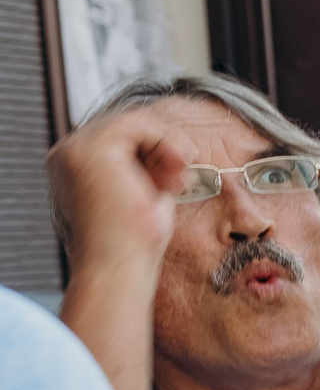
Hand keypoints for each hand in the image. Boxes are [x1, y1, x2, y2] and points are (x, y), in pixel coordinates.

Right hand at [46, 103, 191, 272]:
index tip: (177, 179)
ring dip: (167, 146)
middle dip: (163, 147)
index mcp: (74, 165)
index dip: (155, 150)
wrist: (117, 267)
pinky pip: (137, 124)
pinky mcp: (91, 150)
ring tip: (179, 179)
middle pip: (127, 127)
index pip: (120, 137)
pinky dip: (165, 141)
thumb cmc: (134, 243)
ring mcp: (74, 150)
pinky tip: (178, 164)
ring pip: (134, 123)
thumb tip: (174, 148)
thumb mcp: (144, 194)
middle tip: (181, 179)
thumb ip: (148, 168)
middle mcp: (67, 154)